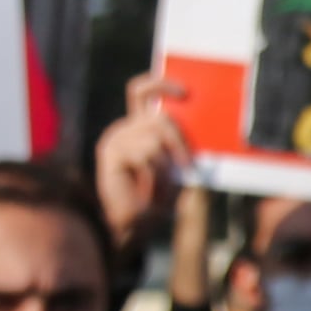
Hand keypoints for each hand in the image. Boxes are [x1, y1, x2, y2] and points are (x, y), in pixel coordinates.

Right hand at [93, 72, 189, 251]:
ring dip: (166, 168)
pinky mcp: (109, 153)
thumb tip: (201, 123)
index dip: (161, 84)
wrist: (135, 226)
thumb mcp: (175, 165)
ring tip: (160, 189)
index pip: (142, 91)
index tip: (185, 92)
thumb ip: (180, 143)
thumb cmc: (158, 197)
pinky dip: (155, 176)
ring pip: (155, 139)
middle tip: (186, 166)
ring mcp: (115, 139)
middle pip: (159, 117)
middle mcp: (125, 128)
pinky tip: (147, 192)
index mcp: (138, 126)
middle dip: (179, 142)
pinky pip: (146, 155)